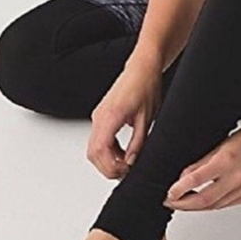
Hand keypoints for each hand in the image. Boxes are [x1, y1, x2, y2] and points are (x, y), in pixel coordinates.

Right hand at [87, 59, 161, 179]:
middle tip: (127, 171)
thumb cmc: (146, 86)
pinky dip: (108, 151)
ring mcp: (98, 116)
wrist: (142, 68)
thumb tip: (132, 161)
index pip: (100, 150)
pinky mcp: (102, 116)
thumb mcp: (147, 118)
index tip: (126, 170)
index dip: (111, 166)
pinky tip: (123, 153)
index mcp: (111, 116)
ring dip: (107, 160)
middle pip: (93, 153)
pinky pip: (98, 140)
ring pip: (93, 148)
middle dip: (108, 167)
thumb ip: (139, 142)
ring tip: (127, 164)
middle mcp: (100, 116)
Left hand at [163, 123, 240, 210]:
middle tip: (171, 202)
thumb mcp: (219, 145)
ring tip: (182, 203)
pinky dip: (210, 205)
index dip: (180, 190)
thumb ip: (200, 163)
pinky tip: (202, 202)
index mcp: (227, 160)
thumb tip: (182, 178)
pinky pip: (224, 205)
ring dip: (195, 207)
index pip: (197, 180)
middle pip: (204, 200)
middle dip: (184, 204)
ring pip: (213, 206)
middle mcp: (237, 177)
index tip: (169, 194)